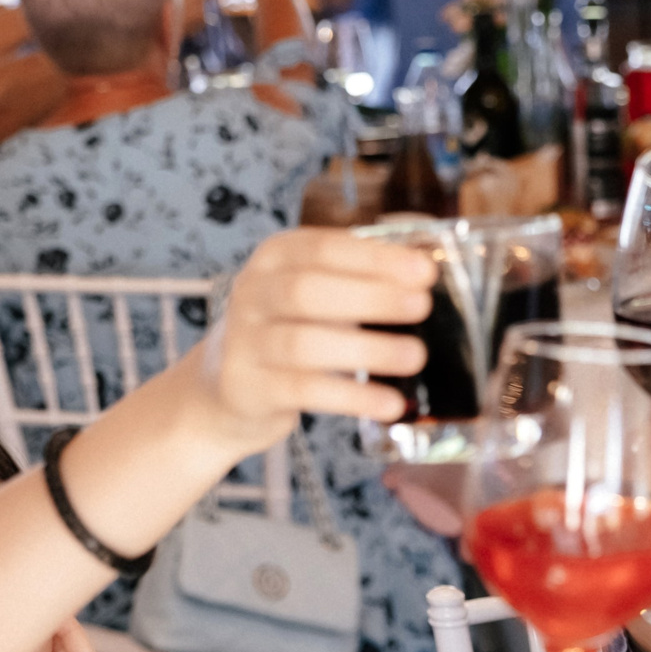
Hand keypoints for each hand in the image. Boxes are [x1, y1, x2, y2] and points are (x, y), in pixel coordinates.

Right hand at [199, 227, 434, 454]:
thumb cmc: (289, 330)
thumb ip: (357, 279)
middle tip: (422, 307)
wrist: (224, 387)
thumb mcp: (312, 293)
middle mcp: (253, 293)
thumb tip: (426, 274)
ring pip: (304, 343)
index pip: (323, 248)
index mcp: (274, 258)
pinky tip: (390, 403)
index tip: (424, 270)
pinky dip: (352, 397)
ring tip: (415, 356)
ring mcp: (245, 342)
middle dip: (371, 296)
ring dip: (367, 349)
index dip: (375, 258)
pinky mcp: (247, 388)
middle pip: (308, 290)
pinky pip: (304, 391)